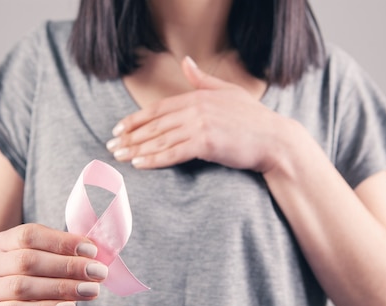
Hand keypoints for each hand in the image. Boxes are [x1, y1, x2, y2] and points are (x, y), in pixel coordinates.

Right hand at [0, 223, 107, 305]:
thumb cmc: (38, 291)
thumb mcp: (54, 269)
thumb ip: (70, 256)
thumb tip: (97, 249)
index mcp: (4, 243)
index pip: (29, 234)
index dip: (62, 241)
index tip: (92, 250)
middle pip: (27, 260)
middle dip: (68, 266)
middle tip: (98, 273)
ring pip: (22, 286)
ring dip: (62, 287)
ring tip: (91, 290)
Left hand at [107, 56, 287, 171]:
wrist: (274, 139)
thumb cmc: (254, 119)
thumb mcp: (228, 91)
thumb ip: (203, 79)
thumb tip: (186, 62)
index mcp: (198, 96)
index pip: (158, 108)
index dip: (135, 119)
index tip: (119, 129)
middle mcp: (196, 108)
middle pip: (154, 124)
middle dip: (130, 136)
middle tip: (111, 146)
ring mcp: (200, 125)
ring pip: (160, 139)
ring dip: (137, 148)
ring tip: (119, 157)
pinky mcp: (206, 143)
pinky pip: (173, 152)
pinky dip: (154, 158)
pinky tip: (139, 164)